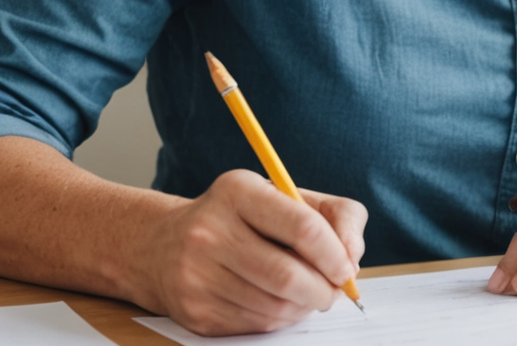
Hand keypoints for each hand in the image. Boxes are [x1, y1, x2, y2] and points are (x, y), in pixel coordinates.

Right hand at [133, 170, 365, 335]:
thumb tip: (353, 257)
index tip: (346, 268)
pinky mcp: (195, 311)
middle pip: (289, 276)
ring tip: (306, 294)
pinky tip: (278, 303)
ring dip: (304, 307)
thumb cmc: (241, 218)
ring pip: (275, 306)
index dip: (335, 254)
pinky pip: (256, 325)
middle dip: (325, 290)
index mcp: (237, 191)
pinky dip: (280, 319)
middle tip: (335, 291)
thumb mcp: (286, 197)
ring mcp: (197, 274)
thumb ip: (336, 215)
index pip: (302, 227)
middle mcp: (210, 231)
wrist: (164, 246)